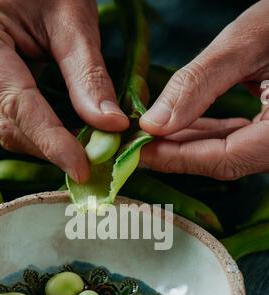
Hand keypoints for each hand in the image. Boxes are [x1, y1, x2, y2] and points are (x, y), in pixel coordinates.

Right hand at [0, 0, 128, 181]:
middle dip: (50, 149)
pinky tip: (65, 135)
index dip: (52, 143)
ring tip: (83, 150)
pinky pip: (7, 119)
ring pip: (6, 128)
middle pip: (8, 127)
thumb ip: (88, 74)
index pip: (20, 108)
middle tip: (92, 163)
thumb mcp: (71, 18)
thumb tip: (110, 125)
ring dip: (44, 145)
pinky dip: (37, 132)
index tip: (82, 169)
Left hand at [140, 0, 268, 179]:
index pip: (226, 159)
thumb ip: (199, 83)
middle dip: (177, 152)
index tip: (140, 150)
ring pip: (228, 152)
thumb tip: (153, 123)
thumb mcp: (249, 41)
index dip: (179, 158)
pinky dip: (207, 132)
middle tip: (137, 142)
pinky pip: (236, 139)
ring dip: (188, 142)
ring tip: (151, 131)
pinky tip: (180, 123)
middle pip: (223, 160)